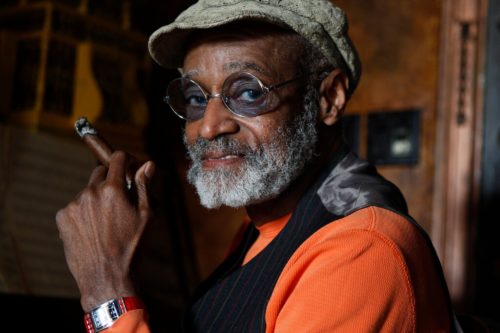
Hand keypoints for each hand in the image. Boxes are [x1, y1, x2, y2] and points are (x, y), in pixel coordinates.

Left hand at [56, 151, 154, 310]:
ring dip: (98, 197)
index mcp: (113, 190)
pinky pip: (76, 205)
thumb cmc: (132, 247)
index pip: (118, 158)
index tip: (132, 169)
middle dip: (112, 180)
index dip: (128, 160)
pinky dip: (85, 211)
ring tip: (107, 221)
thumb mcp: (146, 216)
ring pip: (88, 190)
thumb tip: (148, 164)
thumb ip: (144, 186)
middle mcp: (90, 192)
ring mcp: (74, 205)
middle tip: (121, 199)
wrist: (107, 277)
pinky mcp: (62, 217)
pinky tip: (94, 229)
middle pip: (101, 172)